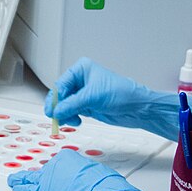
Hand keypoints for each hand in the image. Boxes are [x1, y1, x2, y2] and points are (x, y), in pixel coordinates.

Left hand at [7, 149, 152, 190]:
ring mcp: (46, 178)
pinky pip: (26, 190)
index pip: (56, 165)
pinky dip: (20, 189)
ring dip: (21, 180)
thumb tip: (84, 178)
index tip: (58, 179)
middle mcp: (53, 165)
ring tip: (14, 180)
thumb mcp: (94, 170)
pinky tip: (16, 188)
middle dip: (37, 176)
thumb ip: (84, 172)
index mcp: (66, 157)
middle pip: (42, 171)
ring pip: (29, 178)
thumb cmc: (101, 184)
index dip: (57, 174)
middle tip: (30, 177)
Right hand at [47, 58, 178, 139]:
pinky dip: (70, 118)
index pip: (61, 83)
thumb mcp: (94, 96)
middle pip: (60, 95)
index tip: (55, 110)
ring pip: (64, 105)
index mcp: (82, 69)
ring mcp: (83, 94)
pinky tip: (76, 120)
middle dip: (59, 107)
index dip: (57, 97)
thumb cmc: (123, 93)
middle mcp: (81, 81)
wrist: (137, 108)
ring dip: (64, 114)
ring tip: (71, 120)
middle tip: (57, 117)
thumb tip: (57, 111)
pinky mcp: (86, 106)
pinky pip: (70, 112)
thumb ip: (73, 104)